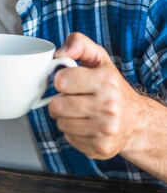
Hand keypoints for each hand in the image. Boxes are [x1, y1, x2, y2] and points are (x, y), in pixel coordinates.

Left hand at [49, 32, 141, 159]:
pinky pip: (68, 138)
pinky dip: (73, 132)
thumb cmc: (112, 87)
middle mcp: (108, 106)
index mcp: (106, 82)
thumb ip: (79, 44)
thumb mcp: (99, 60)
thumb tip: (60, 52)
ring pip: (60, 124)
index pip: (61, 81)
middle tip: (73, 99)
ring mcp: (104, 129)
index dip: (61, 81)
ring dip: (66, 118)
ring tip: (81, 112)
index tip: (69, 82)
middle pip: (57, 106)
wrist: (136, 120)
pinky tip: (87, 125)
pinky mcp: (99, 147)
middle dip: (60, 101)